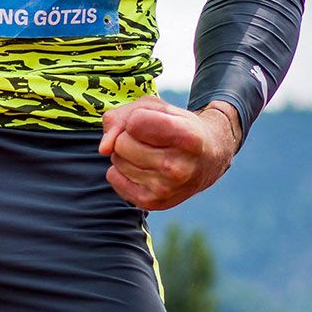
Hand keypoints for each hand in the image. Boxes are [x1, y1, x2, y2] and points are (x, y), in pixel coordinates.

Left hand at [99, 98, 240, 209]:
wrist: (208, 159)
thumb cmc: (177, 126)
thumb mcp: (156, 107)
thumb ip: (123, 116)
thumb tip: (103, 148)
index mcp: (188, 138)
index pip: (135, 123)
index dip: (138, 118)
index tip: (154, 122)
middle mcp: (179, 168)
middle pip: (122, 143)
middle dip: (130, 136)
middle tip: (152, 140)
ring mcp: (166, 189)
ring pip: (116, 160)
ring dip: (127, 154)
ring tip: (151, 153)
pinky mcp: (152, 203)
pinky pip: (113, 177)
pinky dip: (122, 170)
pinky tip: (144, 168)